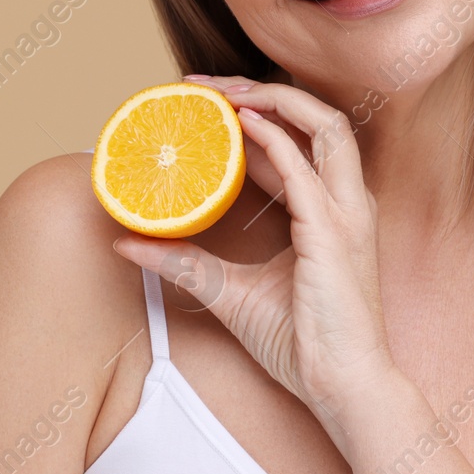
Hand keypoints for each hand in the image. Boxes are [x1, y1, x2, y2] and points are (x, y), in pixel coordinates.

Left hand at [111, 75, 396, 428]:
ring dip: (273, 99)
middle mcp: (347, 203)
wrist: (341, 387)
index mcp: (332, 212)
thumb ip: (185, 261)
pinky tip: (239, 123)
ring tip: (223, 92)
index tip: (207, 104)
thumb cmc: (302, 344)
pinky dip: (273, 137)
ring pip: (325, 126)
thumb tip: (126, 240)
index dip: (256, 115)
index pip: (299, 144)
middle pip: (319, 119)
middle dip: (265, 91)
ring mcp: (347, 214)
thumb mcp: (229, 292)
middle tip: (206, 86)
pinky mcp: (334, 232)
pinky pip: (304, 168)